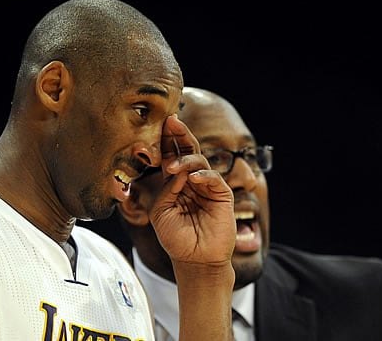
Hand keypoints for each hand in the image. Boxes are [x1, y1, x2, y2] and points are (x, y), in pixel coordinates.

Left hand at [148, 114, 235, 266]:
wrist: (194, 259)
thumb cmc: (176, 238)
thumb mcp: (161, 212)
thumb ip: (165, 189)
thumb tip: (175, 170)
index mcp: (176, 183)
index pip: (171, 156)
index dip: (166, 140)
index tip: (159, 124)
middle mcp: (192, 181)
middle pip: (187, 150)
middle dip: (179, 134)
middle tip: (171, 121)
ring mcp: (207, 186)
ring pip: (199, 161)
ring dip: (185, 159)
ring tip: (173, 168)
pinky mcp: (222, 195)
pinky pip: (213, 178)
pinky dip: (203, 175)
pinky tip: (192, 179)